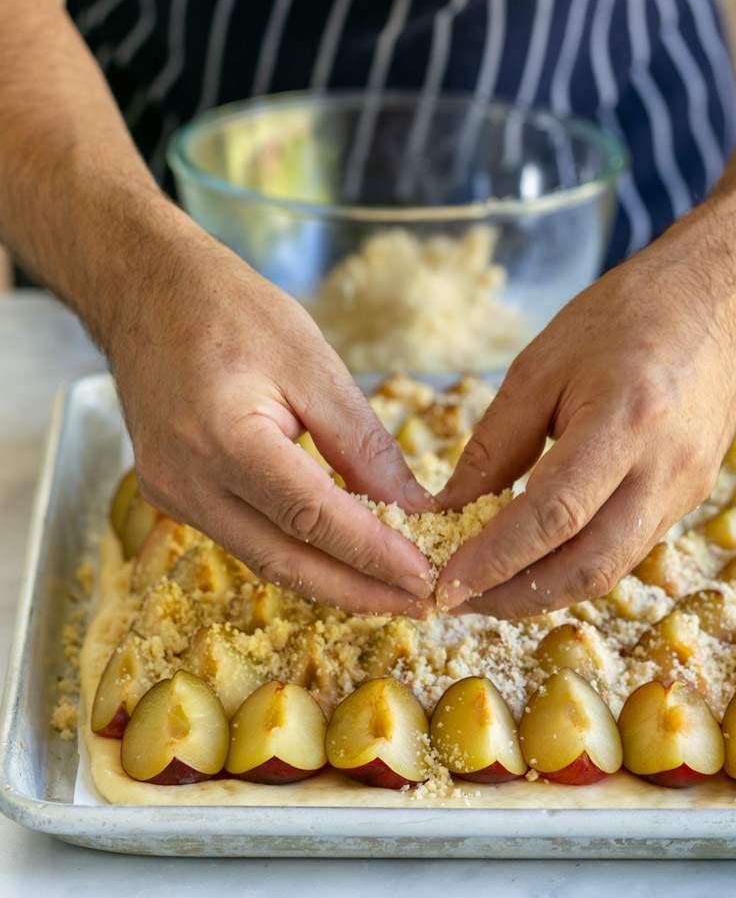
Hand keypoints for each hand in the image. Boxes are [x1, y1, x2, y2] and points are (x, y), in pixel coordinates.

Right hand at [109, 223, 434, 615]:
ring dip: (331, 580)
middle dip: (358, 591)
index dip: (373, 554)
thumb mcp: (312, 362)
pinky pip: (244, 539)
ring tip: (392, 589)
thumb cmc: (230, 309)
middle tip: (422, 604)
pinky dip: (297, 553)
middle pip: (285, 560)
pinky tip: (340, 556)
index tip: (427, 577)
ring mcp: (170, 494)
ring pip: (264, 559)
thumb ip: (361, 441)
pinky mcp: (172, 495)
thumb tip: (410, 507)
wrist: (146, 293)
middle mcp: (185, 480)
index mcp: (221, 437)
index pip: (311, 518)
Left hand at [435, 213, 735, 616]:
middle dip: (515, 597)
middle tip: (457, 600)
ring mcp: (684, 491)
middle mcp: (664, 470)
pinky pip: (625, 549)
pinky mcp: (687, 498)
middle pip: (587, 567)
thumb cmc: (627, 316)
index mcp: (626, 422)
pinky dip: (573, 566)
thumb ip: (495, 442)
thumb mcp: (542, 365)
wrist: (719, 301)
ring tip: (486, 587)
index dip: (495, 559)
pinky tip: (533, 560)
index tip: (445, 583)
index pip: (552, 516)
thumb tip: (450, 506)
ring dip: (542, 590)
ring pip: (608, 569)